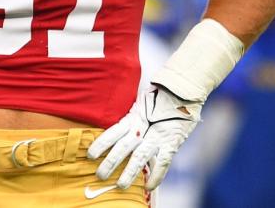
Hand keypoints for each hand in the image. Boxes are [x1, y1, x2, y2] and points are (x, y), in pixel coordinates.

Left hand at [87, 84, 201, 189]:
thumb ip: (133, 117)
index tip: (89, 155)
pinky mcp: (172, 140)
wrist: (184, 88)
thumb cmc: (161, 95)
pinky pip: (163, 161)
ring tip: (120, 185)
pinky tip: (149, 186)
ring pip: (140, 156)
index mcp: (134, 116)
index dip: (101, 143)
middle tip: (100, 175)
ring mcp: (158, 134)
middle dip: (111, 162)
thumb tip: (118, 131)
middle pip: (123, 146)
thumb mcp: (142, 103)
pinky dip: (157, 175)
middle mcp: (143, 126)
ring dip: (130, 172)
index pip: (113, 132)